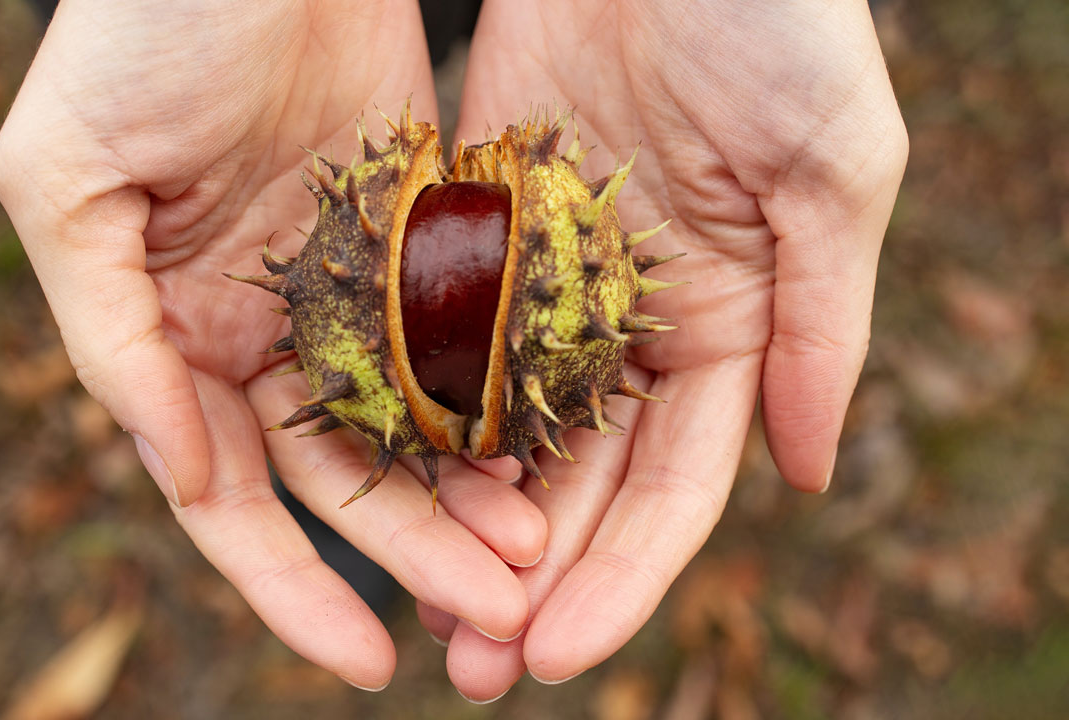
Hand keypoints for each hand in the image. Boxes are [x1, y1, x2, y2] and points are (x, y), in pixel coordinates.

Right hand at [0, 0, 544, 690]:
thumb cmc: (134, 34)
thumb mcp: (68, 182)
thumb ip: (112, 335)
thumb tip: (180, 476)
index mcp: (173, 336)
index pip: (230, 495)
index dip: (290, 586)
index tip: (361, 663)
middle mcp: (264, 328)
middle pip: (341, 474)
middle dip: (413, 551)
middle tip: (495, 613)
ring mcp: (347, 284)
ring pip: (416, 418)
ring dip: (469, 492)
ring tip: (538, 551)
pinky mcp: (420, 228)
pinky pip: (464, 331)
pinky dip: (499, 393)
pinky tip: (551, 445)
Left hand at [424, 0, 907, 699]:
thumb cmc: (776, 21)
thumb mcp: (832, 170)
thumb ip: (823, 327)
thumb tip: (811, 478)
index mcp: (729, 328)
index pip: (674, 487)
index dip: (624, 577)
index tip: (562, 651)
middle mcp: (631, 324)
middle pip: (578, 482)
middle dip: (530, 580)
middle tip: (476, 668)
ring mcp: (545, 283)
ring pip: (500, 428)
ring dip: (462, 522)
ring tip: (415, 609)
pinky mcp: (473, 229)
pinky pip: (438, 336)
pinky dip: (413, 411)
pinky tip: (375, 480)